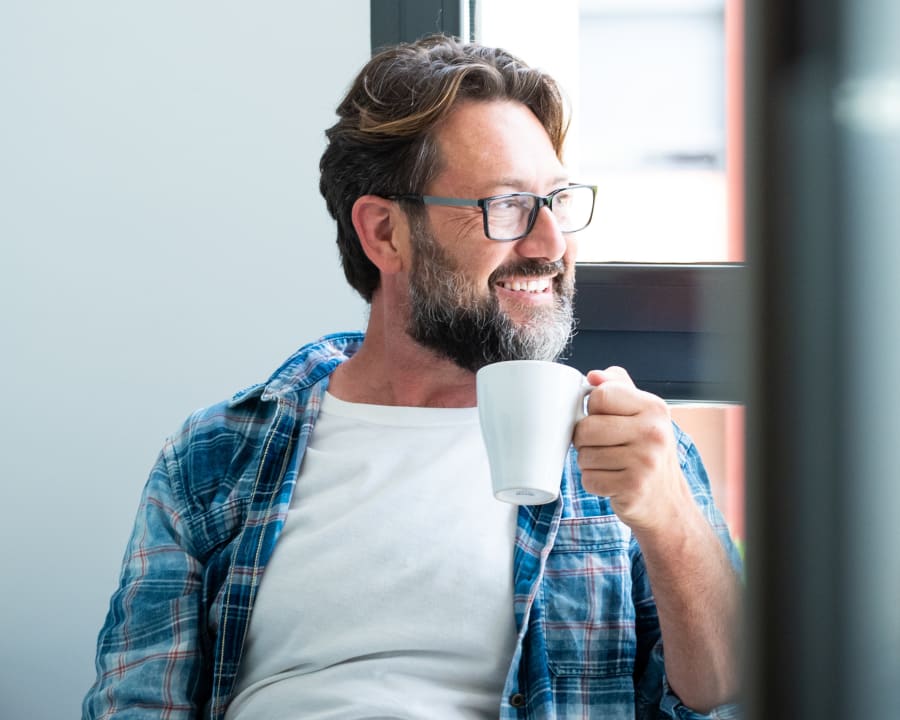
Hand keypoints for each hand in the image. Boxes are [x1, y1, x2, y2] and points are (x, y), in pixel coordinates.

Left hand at [573, 367, 691, 531]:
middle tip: (602, 446)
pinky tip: (612, 481)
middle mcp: (653, 432)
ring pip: (584, 455)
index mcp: (654, 407)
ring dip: (588, 462)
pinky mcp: (634, 487)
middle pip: (586, 427)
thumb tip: (593, 376)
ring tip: (610, 464)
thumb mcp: (641, 413)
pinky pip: (589, 479)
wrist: (667, 501)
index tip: (604, 419)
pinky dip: (593, 483)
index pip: (600, 395)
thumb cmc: (646, 451)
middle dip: (584, 440)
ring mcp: (645, 461)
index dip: (592, 409)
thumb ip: (617, 387)